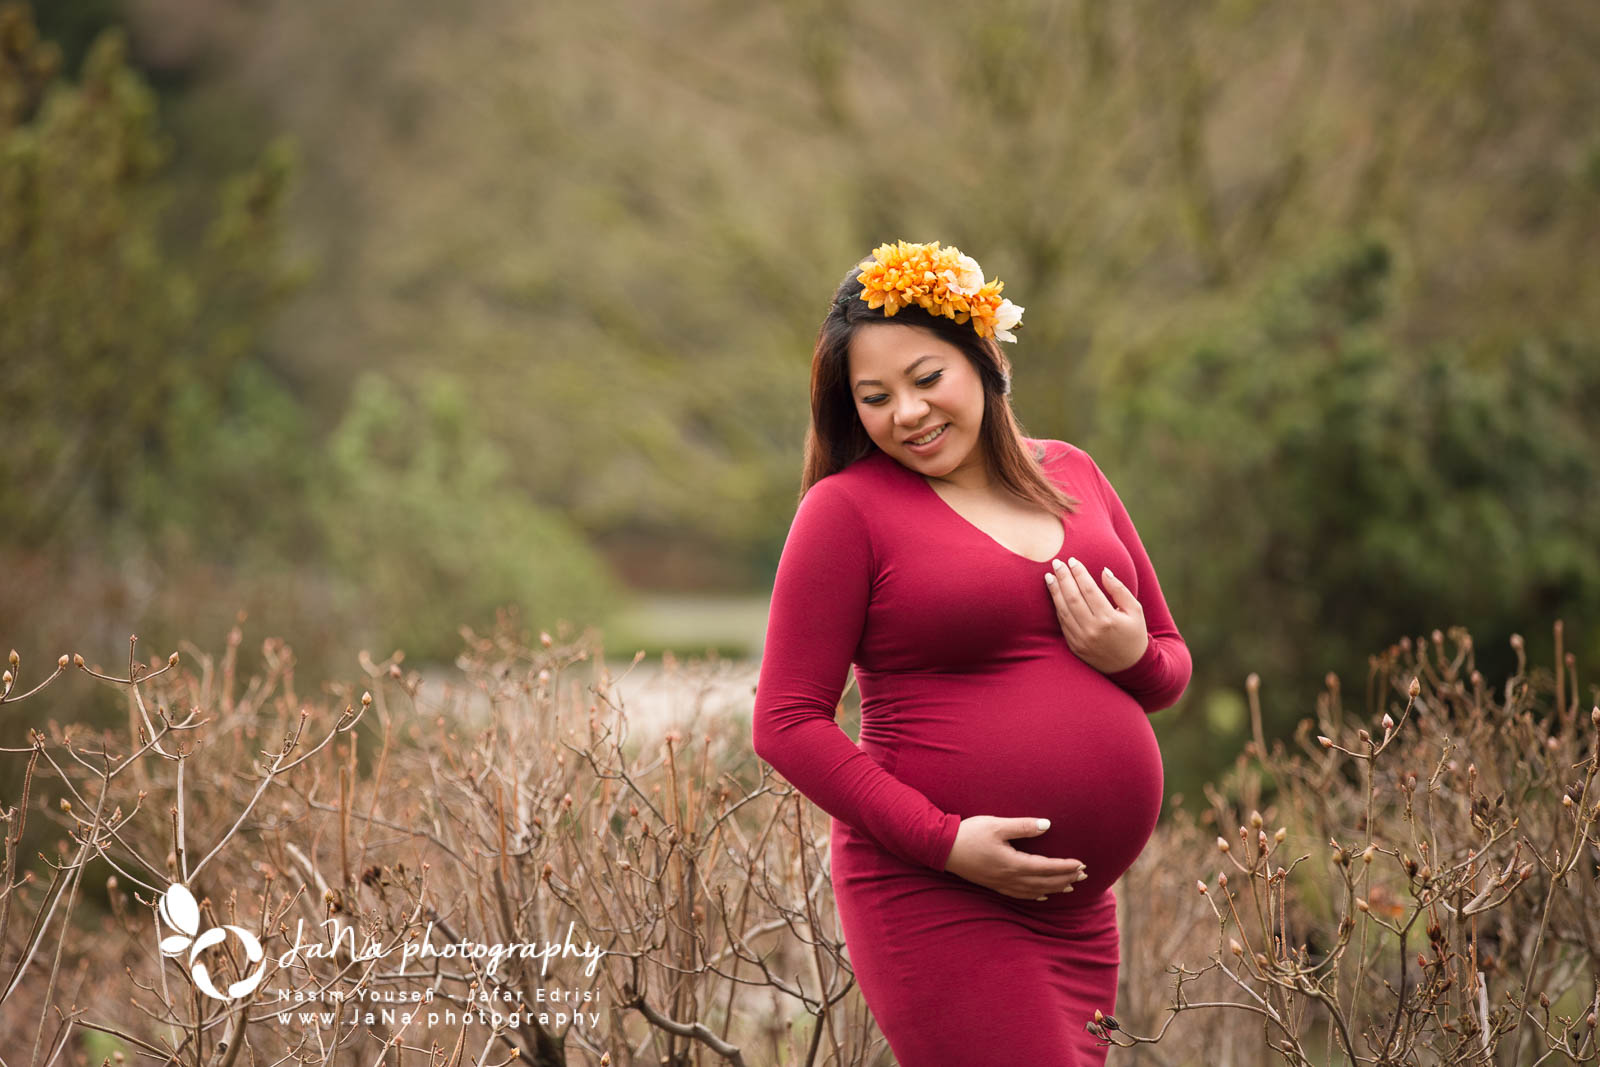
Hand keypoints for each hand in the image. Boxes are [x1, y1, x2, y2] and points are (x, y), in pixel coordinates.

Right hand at [943, 816, 1087, 900]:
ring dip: (1055, 888)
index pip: (1046, 867)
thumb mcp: (997, 824)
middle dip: (1066, 879)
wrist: (943, 848)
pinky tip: (1043, 894)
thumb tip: (1047, 825)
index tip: (1081, 864)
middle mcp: (1009, 878)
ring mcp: (1001, 883)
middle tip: (1084, 876)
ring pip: (1035, 890)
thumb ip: (1023, 826)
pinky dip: (1036, 895)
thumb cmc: (969, 833)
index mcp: (1013, 863)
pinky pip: (1020, 894)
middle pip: (1044, 882)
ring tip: (1070, 886)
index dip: (1065, 867)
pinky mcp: (994, 884)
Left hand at [1046, 556, 1149, 673]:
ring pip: (1063, 610)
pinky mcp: (1074, 646)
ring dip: (1055, 591)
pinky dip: (1058, 607)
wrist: (1130, 667)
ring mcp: (1081, 639)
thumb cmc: (1134, 634)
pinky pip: (1062, 623)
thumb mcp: (1135, 610)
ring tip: (1049, 576)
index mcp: (1109, 619)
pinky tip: (1054, 595)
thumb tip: (1104, 571)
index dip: (1079, 573)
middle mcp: (1093, 629)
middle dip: (1063, 578)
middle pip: (1072, 597)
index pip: (1088, 590)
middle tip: (1056, 563)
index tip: (1072, 560)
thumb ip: (1119, 590)